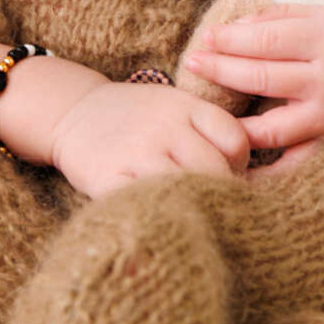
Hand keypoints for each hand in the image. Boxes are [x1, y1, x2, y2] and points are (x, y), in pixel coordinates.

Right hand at [49, 81, 251, 200]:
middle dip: (222, 193)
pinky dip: (161, 216)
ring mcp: (137, 152)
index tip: (230, 177)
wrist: (71, 112)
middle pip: (215, 169)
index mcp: (184, 106)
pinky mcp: (109, 177)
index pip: (236, 140)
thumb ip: (208, 130)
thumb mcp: (173, 106)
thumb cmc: (134, 118)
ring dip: (196, 208)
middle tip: (218, 206)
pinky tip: (163, 217)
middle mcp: (164, 125)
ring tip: (195, 215)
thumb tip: (251, 173)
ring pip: (188, 189)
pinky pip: (148, 204)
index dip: (240, 166)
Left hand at [182, 4, 323, 172]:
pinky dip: (263, 173)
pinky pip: (292, 165)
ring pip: (268, 128)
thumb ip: (280, 17)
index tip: (205, 39)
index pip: (263, 41)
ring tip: (200, 114)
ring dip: (230, 124)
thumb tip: (233, 29)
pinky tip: (234, 166)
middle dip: (219, 69)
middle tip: (191, 62)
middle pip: (260, 77)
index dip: (227, 41)